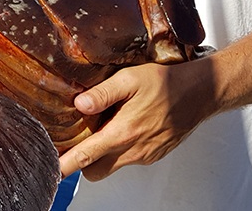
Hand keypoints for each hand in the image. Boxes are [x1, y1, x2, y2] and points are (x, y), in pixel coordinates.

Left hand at [58, 61, 211, 179]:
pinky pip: (129, 158)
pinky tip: (125, 124)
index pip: (86, 156)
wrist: (201, 93)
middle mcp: (134, 150)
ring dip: (104, 152)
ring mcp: (145, 155)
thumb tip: (79, 104)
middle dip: (84, 162)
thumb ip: (102, 93)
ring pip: (113, 165)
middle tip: (77, 140)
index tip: (51, 170)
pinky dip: (121, 148)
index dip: (66, 166)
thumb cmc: (166, 84)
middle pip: (96, 171)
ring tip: (105, 124)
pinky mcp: (154, 155)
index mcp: (123, 132)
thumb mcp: (129, 79)